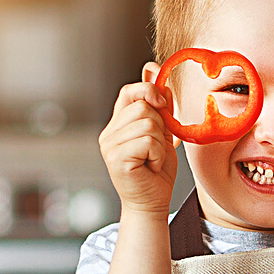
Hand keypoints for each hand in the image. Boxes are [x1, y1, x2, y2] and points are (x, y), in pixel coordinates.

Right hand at [99, 69, 180, 215]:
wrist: (152, 204)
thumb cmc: (157, 172)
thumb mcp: (162, 132)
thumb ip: (159, 106)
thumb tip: (154, 68)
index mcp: (118, 125)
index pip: (128, 91)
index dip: (148, 89)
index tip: (164, 103)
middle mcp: (109, 133)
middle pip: (142, 106)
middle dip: (160, 126)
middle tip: (157, 149)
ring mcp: (110, 145)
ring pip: (147, 123)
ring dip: (160, 143)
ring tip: (153, 159)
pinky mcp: (116, 158)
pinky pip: (147, 141)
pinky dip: (157, 154)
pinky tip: (151, 166)